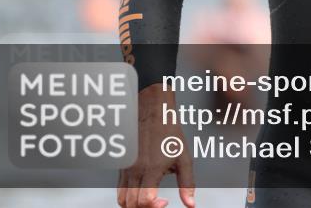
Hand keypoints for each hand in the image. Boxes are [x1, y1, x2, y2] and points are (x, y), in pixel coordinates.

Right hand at [117, 84, 195, 207]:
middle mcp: (135, 171)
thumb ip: (187, 184)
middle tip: (159, 202)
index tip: (165, 202)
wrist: (153, 112)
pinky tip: (142, 190)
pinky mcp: (122, 167)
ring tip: (150, 198)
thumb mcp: (184, 158)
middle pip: (131, 204)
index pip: (144, 201)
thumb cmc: (169, 133)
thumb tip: (191, 204)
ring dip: (135, 204)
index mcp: (151, 169)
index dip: (154, 207)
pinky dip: (128, 196)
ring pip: (122, 200)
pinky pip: (120, 189)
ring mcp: (126, 169)